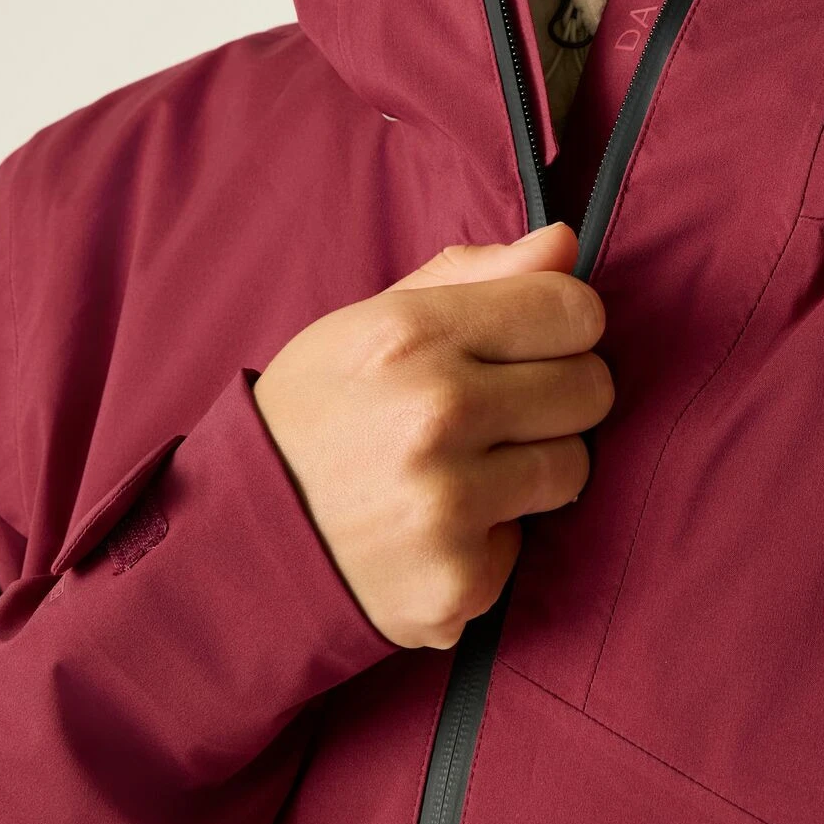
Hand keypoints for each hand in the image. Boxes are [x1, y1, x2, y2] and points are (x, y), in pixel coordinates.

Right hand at [252, 222, 611, 648]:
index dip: (562, 325)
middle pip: (592, 388)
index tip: (533, 343)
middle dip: (556, 396)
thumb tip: (565, 242)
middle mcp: (437, 414)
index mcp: (413, 336)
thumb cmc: (313, 416)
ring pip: (574, 466)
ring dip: (533, 468)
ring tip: (463, 470)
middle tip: (495, 412)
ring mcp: (450, 504)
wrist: (232, 541)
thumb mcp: (367, 324)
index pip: (574, 309)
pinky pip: (530, 541)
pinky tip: (436, 529)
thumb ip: (474, 277)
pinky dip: (493, 537)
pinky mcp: (460, 581)